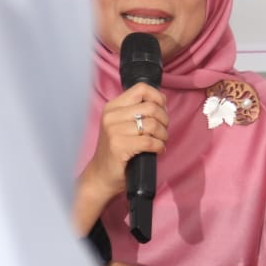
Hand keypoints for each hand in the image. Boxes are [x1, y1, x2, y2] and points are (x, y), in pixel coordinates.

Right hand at [74, 83, 168, 230]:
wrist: (101, 176)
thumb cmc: (116, 151)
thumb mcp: (122, 125)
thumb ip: (137, 112)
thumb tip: (162, 103)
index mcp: (112, 107)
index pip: (141, 89)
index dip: (158, 97)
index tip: (162, 110)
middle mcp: (111, 116)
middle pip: (151, 107)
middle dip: (164, 120)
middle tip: (162, 131)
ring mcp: (113, 131)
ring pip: (153, 125)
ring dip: (163, 135)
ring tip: (160, 142)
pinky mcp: (119, 147)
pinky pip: (150, 142)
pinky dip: (160, 147)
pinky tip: (157, 150)